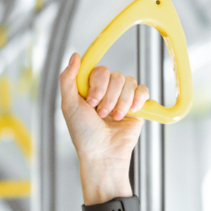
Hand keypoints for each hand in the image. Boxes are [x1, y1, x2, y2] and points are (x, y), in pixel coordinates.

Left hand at [58, 53, 148, 199]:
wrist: (103, 154)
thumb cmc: (84, 134)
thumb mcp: (69, 105)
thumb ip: (67, 79)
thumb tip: (74, 56)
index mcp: (90, 89)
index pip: (99, 70)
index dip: (97, 84)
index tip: (91, 101)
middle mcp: (106, 91)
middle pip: (115, 75)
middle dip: (107, 97)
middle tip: (100, 114)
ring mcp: (122, 98)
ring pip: (129, 82)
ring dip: (120, 102)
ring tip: (113, 118)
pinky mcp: (137, 106)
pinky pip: (143, 90)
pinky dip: (137, 100)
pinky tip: (130, 112)